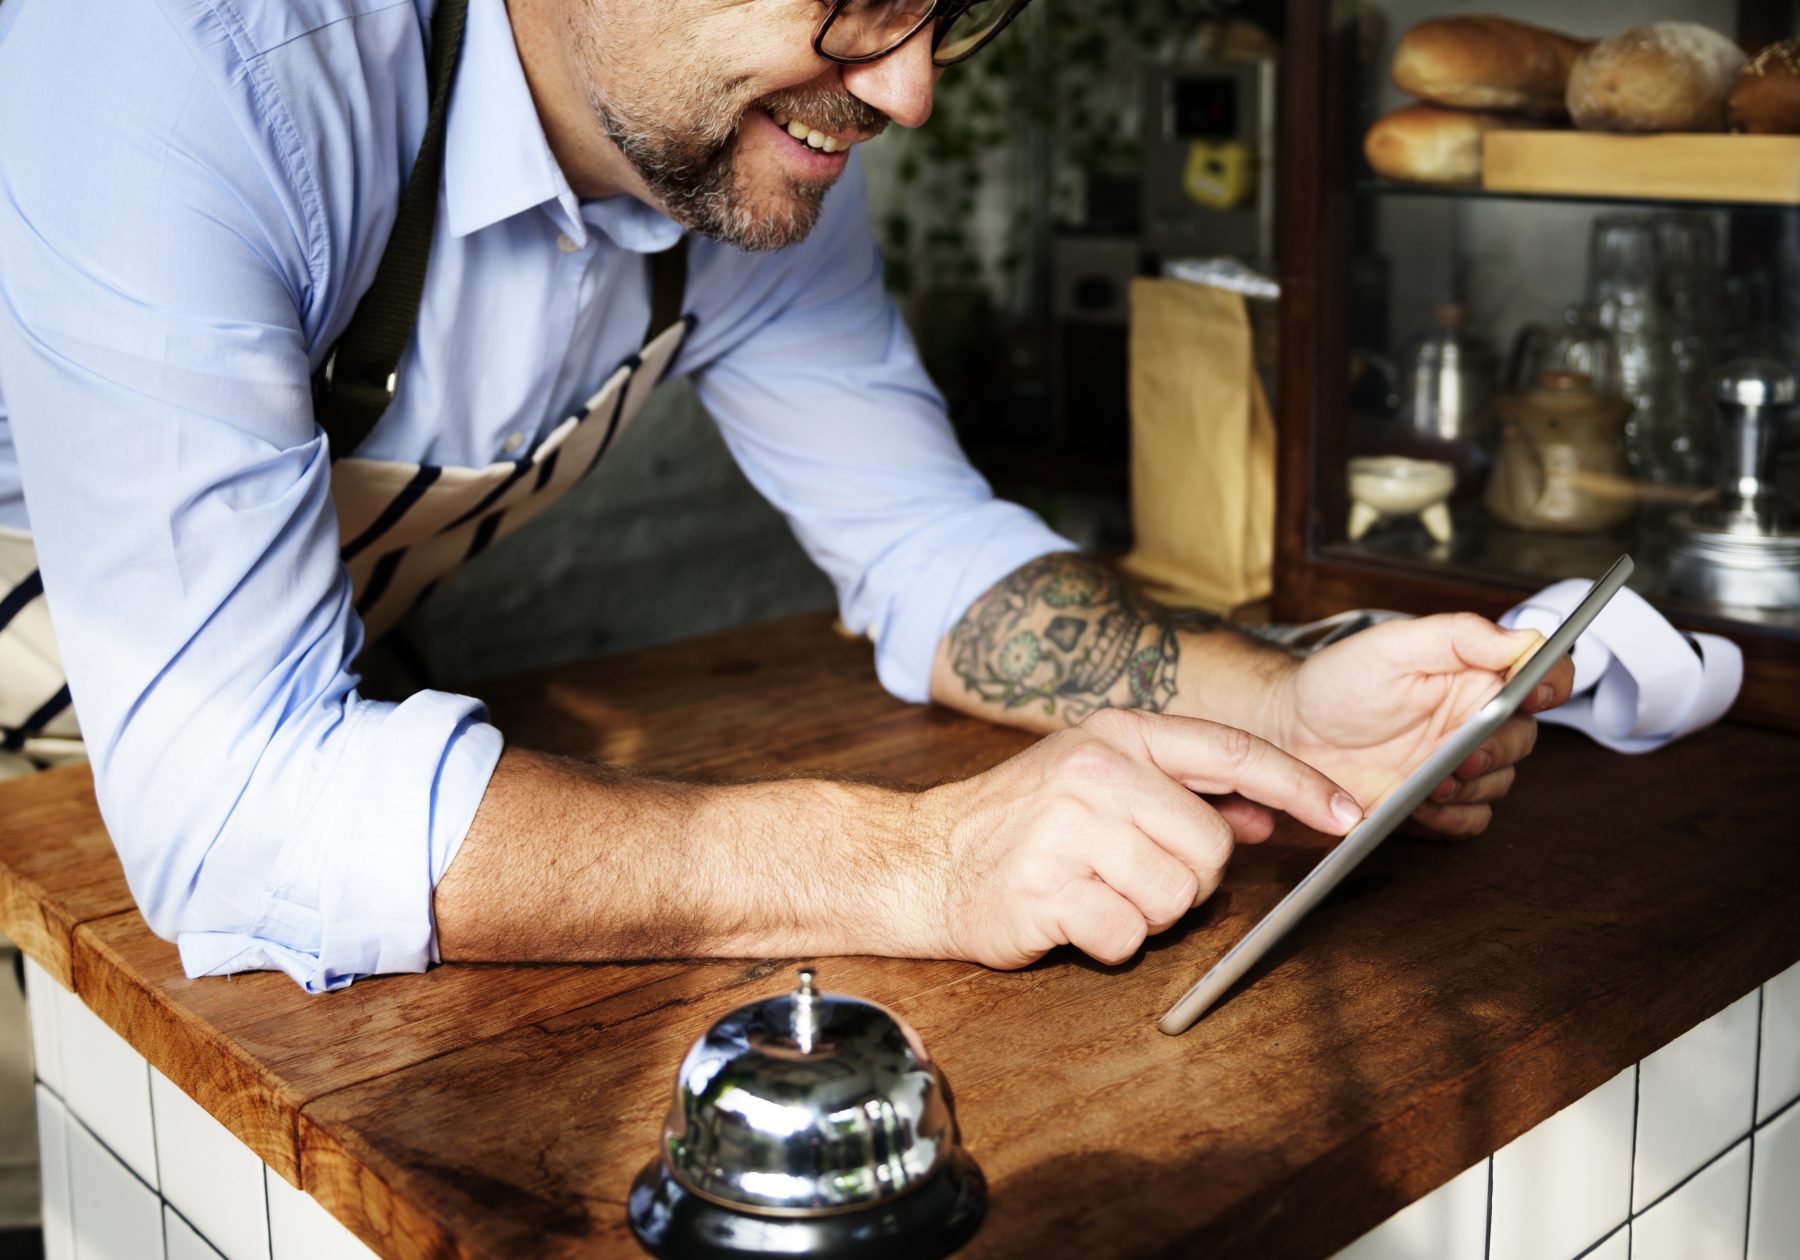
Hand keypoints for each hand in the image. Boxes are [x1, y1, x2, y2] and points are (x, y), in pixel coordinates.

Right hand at [913, 708, 1364, 968]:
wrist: (923, 859)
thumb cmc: (1018, 824)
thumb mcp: (1098, 781)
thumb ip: (1181, 791)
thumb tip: (1261, 813)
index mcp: (1116, 735)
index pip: (1232, 751)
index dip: (1299, 785)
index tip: (1348, 815)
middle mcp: (1095, 773)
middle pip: (1210, 848)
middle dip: (1185, 880)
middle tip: (1131, 875)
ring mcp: (1068, 830)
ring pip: (1175, 898)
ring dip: (1145, 914)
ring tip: (1095, 892)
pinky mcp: (1047, 890)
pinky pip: (1128, 938)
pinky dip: (1108, 942)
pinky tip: (1070, 917)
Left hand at [1267, 613, 1575, 836]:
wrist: (1290, 731)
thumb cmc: (1337, 681)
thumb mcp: (1392, 646)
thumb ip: (1458, 636)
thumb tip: (1522, 640)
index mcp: (1473, 674)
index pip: (1540, 673)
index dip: (1552, 682)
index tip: (1537, 693)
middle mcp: (1473, 718)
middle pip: (1524, 737)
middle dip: (1499, 749)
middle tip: (1461, 755)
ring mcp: (1456, 762)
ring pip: (1501, 782)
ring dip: (1474, 785)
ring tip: (1429, 781)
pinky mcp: (1436, 802)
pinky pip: (1473, 819)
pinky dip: (1455, 817)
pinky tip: (1423, 804)